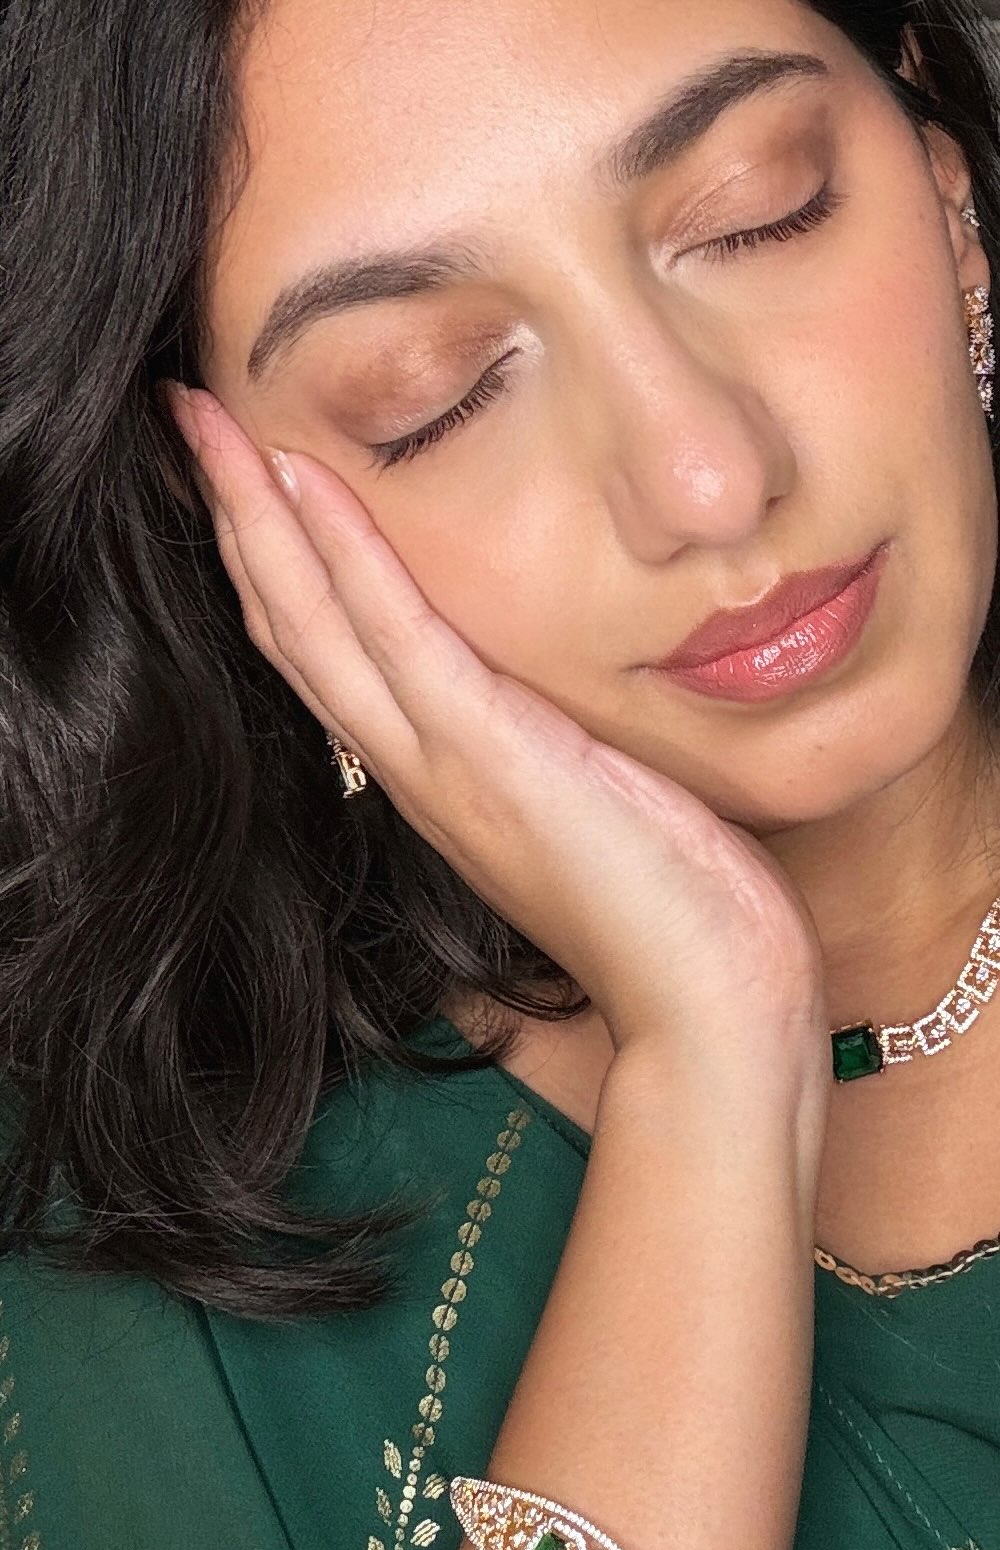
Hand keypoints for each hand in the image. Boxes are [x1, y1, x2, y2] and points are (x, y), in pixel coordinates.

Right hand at [167, 386, 827, 1067]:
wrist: (705, 1002)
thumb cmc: (670, 912)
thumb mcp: (594, 807)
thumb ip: (553, 750)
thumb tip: (561, 704)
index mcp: (437, 778)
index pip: (330, 656)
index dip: (277, 565)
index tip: (247, 478)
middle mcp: (417, 771)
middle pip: (294, 630)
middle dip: (236, 521)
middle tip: (191, 423)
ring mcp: (444, 765)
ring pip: (316, 625)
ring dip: (258, 518)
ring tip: (209, 426)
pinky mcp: (491, 756)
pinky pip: (399, 639)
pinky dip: (346, 558)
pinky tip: (307, 483)